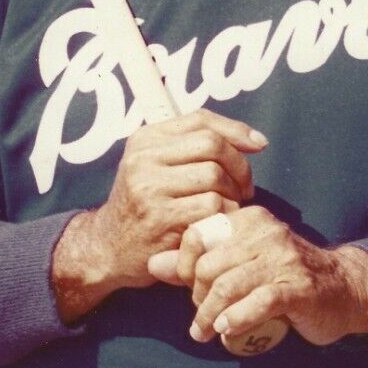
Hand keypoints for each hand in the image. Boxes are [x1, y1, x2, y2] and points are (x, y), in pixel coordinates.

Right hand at [51, 110, 267, 318]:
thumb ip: (193, 148)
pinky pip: (212, 207)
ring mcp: (149, 189)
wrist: (108, 247)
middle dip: (239, 166)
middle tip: (244, 188)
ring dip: (234, 195)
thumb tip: (255, 141)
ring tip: (230, 208)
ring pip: (215, 177)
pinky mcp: (160, 219)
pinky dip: (225, 216)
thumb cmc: (145, 205)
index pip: (201, 120)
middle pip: (212, 146)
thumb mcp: (156, 166)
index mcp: (145, 139)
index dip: (236, 130)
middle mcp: (143, 159)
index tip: (259, 145)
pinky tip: (220, 224)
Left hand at [148, 207, 367, 353]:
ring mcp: (283, 259)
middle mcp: (265, 232)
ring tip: (204, 331)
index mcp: (248, 219)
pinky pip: (257, 302)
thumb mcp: (240, 264)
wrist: (342, 290)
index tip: (187, 287)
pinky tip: (226, 329)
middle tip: (199, 316)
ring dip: (209, 315)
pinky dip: (236, 319)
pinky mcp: (297, 288)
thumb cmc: (284, 277)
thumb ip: (197, 264)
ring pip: (228, 285)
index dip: (183, 265)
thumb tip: (152, 264)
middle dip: (196, 296)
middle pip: (208, 265)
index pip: (197, 235)